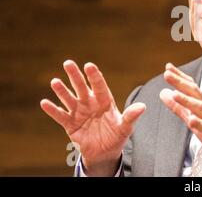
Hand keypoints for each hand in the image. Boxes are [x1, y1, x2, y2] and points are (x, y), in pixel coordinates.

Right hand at [40, 60, 145, 175]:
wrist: (105, 152)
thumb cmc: (116, 136)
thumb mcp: (125, 127)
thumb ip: (131, 116)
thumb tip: (142, 106)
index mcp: (105, 101)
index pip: (99, 86)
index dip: (94, 76)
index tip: (89, 65)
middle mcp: (90, 103)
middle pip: (82, 87)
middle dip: (75, 76)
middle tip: (68, 63)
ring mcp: (79, 112)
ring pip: (69, 99)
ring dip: (62, 91)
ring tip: (55, 81)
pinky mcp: (70, 124)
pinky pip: (61, 116)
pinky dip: (53, 110)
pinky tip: (45, 103)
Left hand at [160, 63, 201, 170]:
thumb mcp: (193, 120)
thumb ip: (179, 108)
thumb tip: (164, 93)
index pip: (191, 88)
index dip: (180, 78)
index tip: (169, 67)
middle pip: (194, 94)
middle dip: (181, 83)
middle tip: (168, 74)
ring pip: (201, 109)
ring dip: (188, 101)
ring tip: (175, 94)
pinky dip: (200, 124)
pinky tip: (191, 120)